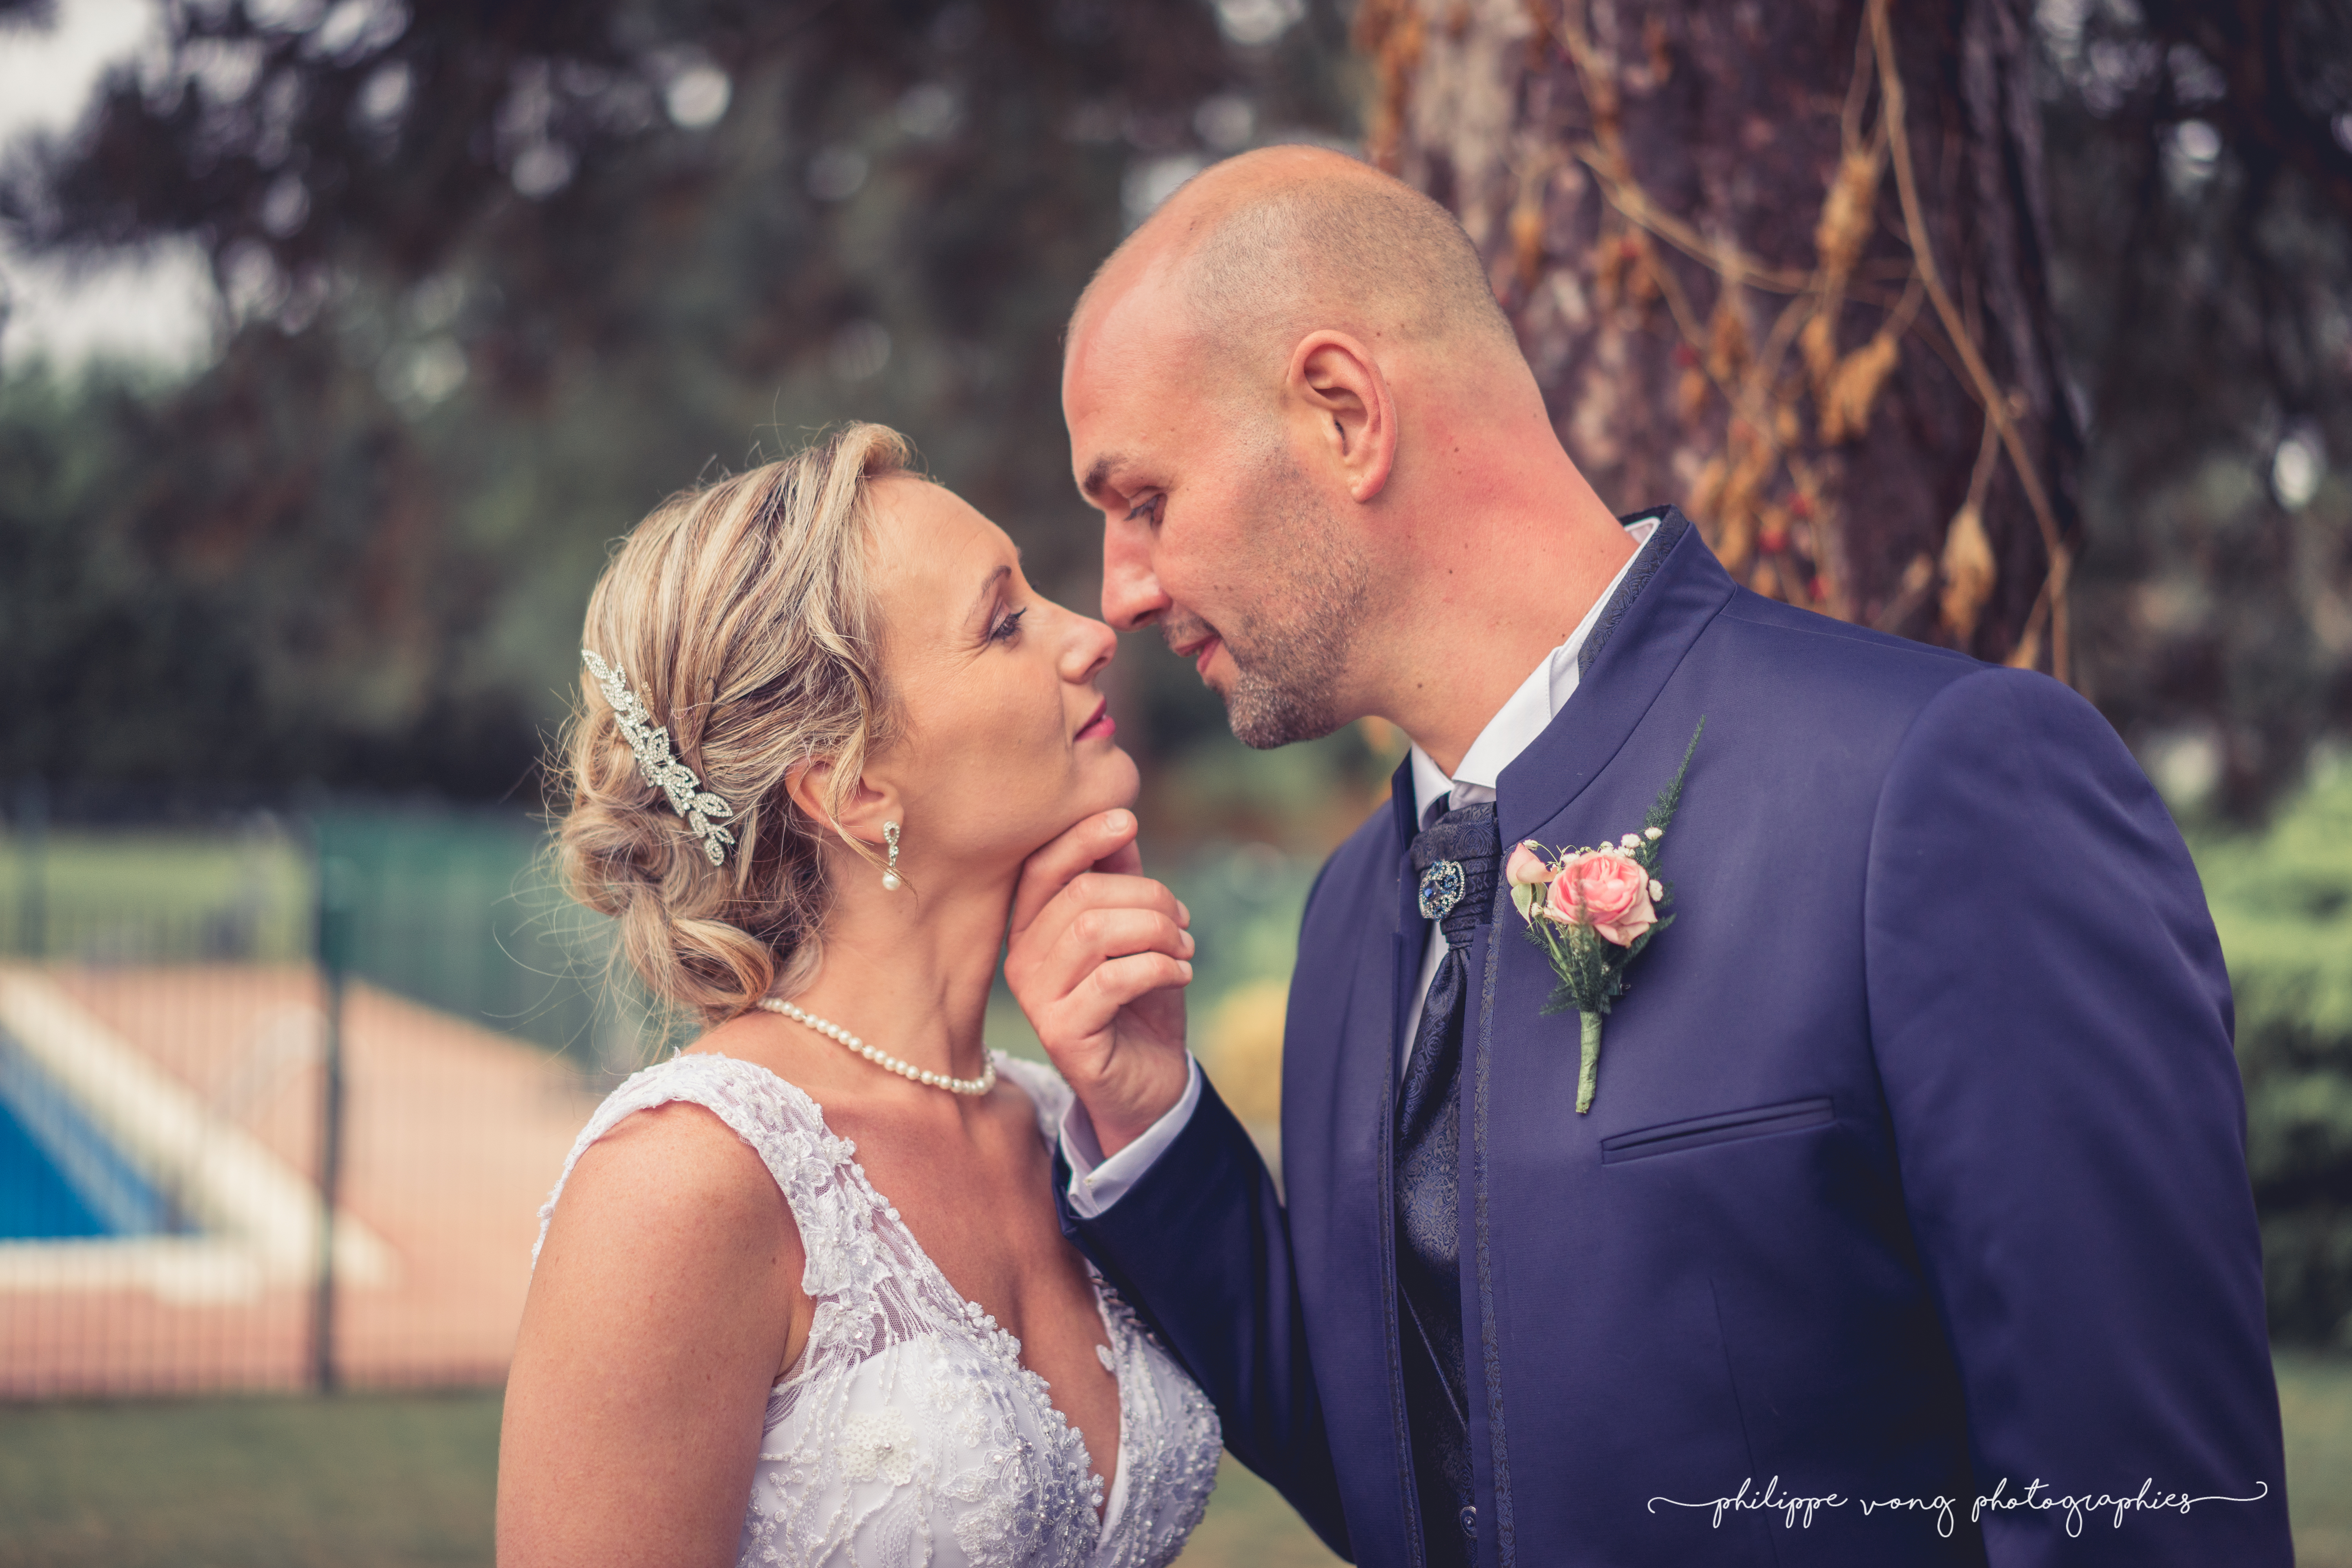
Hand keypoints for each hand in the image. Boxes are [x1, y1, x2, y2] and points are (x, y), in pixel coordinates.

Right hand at [1005, 809, 1194, 1155]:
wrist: (1149, 1081)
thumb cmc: (1138, 999)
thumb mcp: (1134, 931)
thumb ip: (1120, 880)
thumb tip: (1120, 822)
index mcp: (1031, 928)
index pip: (1041, 867)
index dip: (1082, 838)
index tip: (1127, 821)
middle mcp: (1021, 960)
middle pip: (1080, 895)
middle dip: (1147, 896)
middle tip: (1184, 920)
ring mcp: (1036, 998)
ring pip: (1094, 932)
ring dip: (1156, 930)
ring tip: (1186, 947)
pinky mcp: (1060, 1032)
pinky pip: (1111, 979)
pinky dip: (1157, 966)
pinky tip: (1181, 973)